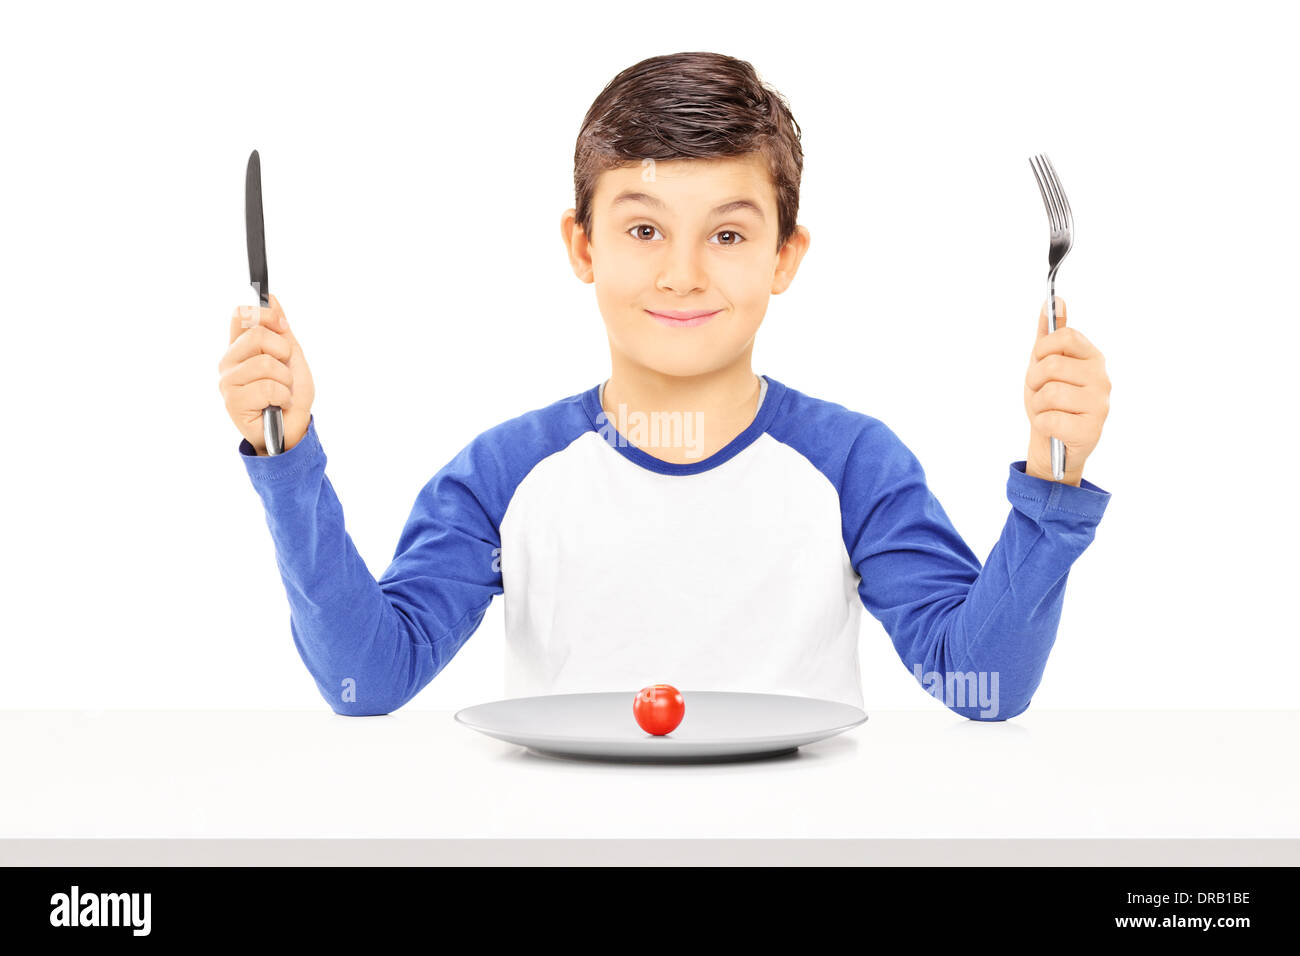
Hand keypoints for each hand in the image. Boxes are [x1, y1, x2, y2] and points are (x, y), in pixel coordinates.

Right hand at [217, 292, 314, 453]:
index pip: (241, 314)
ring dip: (285, 379)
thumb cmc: (290, 393)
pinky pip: (268, 387)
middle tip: (285, 372)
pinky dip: (283, 396)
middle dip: (283, 353)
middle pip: (256, 334)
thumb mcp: (291, 356)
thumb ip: (280, 329)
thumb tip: (271, 298)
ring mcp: (228, 381)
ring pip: (266, 363)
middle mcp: (229, 361)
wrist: (294, 428)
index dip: (266, 316)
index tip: (283, 329)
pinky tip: (277, 405)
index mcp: (240, 347)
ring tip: (281, 392)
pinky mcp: (233, 402)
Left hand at [1023, 296, 1109, 484]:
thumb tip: (1055, 300)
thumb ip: (1049, 333)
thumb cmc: (1050, 400)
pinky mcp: (1091, 431)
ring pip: (1049, 393)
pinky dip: (1042, 424)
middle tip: (1039, 392)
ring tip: (1047, 411)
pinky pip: (1050, 419)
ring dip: (1037, 405)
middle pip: (1052, 366)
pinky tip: (1052, 427)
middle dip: (1034, 381)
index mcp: (1092, 358)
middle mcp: (1102, 379)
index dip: (1044, 349)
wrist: (1053, 443)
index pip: (1067, 336)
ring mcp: (1100, 405)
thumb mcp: (1044, 364)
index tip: (1040, 362)